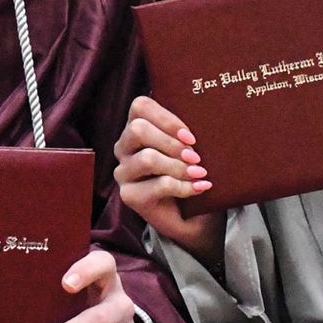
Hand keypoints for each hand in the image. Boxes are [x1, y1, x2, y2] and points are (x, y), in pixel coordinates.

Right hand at [113, 95, 223, 264]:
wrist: (194, 216)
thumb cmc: (191, 173)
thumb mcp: (189, 147)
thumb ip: (186, 133)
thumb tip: (196, 126)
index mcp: (135, 127)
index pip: (140, 106)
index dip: (166, 117)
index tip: (190, 136)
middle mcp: (124, 148)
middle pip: (138, 130)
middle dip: (171, 142)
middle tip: (195, 156)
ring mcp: (123, 172)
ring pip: (148, 158)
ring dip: (179, 166)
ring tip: (199, 173)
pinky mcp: (129, 196)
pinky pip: (159, 185)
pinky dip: (184, 186)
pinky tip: (199, 188)